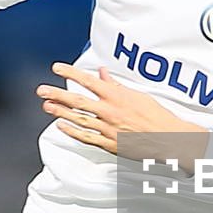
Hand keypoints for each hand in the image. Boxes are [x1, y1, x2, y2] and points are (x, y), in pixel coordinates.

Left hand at [37, 61, 201, 156]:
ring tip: (46, 106)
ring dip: (60, 112)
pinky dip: (72, 131)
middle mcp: (110, 111)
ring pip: (78, 119)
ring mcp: (108, 129)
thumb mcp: (138, 95)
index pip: (88, 81)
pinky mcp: (109, 144)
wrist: (170, 140)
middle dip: (57, 94)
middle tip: (42, 90)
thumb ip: (116, 85)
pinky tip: (61, 126)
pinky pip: (86, 137)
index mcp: (117, 96)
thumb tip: (102, 73)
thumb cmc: (157, 117)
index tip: (57, 68)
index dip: (70, 73)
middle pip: (77, 101)